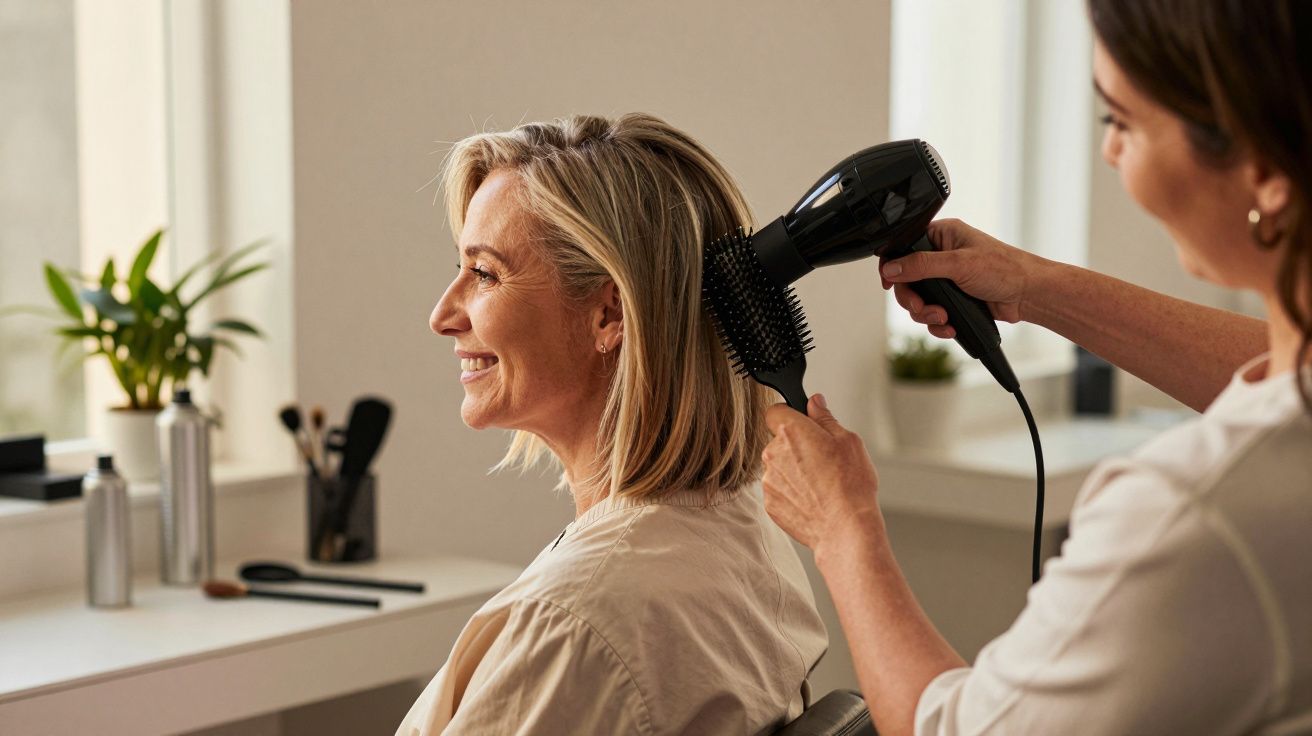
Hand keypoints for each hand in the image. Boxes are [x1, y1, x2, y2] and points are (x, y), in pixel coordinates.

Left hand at [761, 394, 882, 555]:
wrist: (845, 528)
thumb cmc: (850, 485)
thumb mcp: (848, 440)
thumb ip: (825, 418)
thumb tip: (814, 402)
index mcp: (791, 431)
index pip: (775, 411)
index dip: (789, 415)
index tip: (802, 424)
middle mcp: (773, 453)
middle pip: (777, 441)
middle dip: (795, 446)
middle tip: (822, 459)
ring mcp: (769, 480)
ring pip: (778, 467)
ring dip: (793, 470)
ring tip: (820, 483)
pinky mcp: (770, 503)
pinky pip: (779, 490)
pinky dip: (792, 492)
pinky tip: (813, 498)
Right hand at [880, 218, 1041, 339]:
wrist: (1029, 295)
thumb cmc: (1005, 269)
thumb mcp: (958, 264)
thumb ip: (921, 265)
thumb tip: (891, 267)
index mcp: (942, 236)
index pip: (904, 248)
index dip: (893, 266)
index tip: (890, 283)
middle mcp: (942, 256)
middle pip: (907, 280)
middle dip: (913, 298)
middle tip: (921, 306)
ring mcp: (947, 279)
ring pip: (919, 300)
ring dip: (927, 314)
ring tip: (943, 318)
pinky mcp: (954, 299)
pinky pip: (933, 314)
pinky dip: (938, 323)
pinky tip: (949, 325)